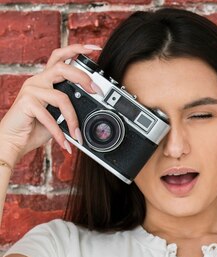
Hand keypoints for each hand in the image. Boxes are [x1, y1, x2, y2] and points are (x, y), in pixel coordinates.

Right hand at [0, 44, 101, 164]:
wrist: (14, 141)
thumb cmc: (36, 127)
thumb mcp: (58, 114)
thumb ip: (71, 106)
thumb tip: (94, 107)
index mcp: (46, 79)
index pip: (60, 56)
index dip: (76, 49)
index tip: (94, 48)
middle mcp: (38, 80)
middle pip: (62, 68)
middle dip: (83, 78)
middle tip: (97, 91)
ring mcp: (31, 89)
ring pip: (62, 97)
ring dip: (73, 119)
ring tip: (76, 134)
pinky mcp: (26, 102)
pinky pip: (51, 116)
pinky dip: (60, 132)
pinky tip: (65, 143)